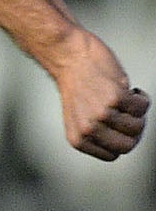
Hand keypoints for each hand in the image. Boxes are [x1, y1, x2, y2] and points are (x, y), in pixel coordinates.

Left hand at [55, 32, 148, 160]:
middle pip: (128, 145)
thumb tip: (126, 139)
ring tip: (124, 99)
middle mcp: (89, 129)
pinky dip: (141, 97)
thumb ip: (98, 132)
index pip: (113, 155)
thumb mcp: (80, 117)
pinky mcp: (115, 98)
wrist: (67, 55)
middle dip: (133, 130)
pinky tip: (129, 89)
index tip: (119, 126)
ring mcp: (102, 114)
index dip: (121, 140)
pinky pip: (142, 106)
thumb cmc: (75, 83)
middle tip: (127, 114)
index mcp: (78, 138)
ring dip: (137, 112)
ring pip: (138, 126)